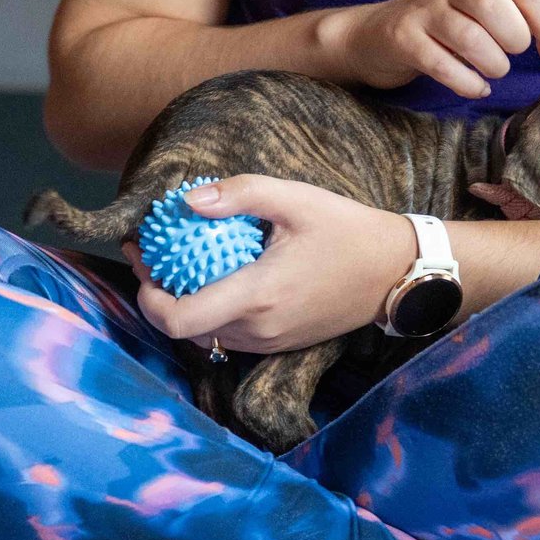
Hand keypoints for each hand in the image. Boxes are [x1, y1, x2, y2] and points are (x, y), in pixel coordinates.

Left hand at [127, 175, 414, 355]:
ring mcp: (270, 342)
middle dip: (156, 295)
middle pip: (183, 330)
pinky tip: (214, 278)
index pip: (178, 320)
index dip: (147, 297)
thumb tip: (187, 200)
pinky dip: (210, 313)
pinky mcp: (280, 344)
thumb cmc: (348, 230)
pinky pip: (229, 336)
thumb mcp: (296, 199)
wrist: (396, 272)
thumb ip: (241, 195)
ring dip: (182, 305)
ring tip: (177, 264)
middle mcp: (258, 328)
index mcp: (256, 296)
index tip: (143, 260)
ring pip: (205, 336)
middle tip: (150, 254)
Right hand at [325, 0, 539, 100]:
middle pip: (494, 4)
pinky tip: (473, 85)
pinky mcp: (405, 39)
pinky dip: (465, 82)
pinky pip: (440, 62)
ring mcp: (426, 11)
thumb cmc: (454, 23)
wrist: (381, 35)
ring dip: (490, 63)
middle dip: (514, 39)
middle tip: (514, 55)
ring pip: (467, 34)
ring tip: (493, 72)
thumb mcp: (503, 7)